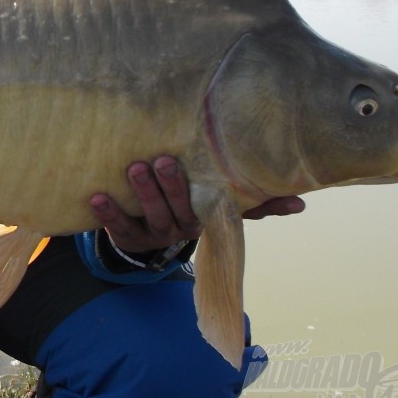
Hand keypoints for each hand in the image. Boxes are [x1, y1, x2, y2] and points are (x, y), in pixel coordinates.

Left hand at [90, 156, 305, 253]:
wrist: (147, 233)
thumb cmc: (192, 206)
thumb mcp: (223, 205)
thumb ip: (257, 202)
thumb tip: (302, 202)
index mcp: (204, 218)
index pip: (212, 209)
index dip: (215, 197)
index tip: (218, 178)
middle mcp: (180, 227)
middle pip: (177, 209)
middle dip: (170, 187)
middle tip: (162, 161)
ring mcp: (153, 233)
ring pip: (149, 216)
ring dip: (142, 193)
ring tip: (134, 168)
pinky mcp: (128, 236)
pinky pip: (118, 227)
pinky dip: (107, 212)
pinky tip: (95, 195)